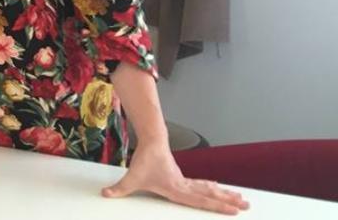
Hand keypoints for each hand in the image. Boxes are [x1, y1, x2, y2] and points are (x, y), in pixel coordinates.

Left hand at [103, 142, 248, 214]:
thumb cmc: (144, 161)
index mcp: (177, 189)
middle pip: (211, 194)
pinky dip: (213, 189)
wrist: (152, 142)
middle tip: (247, 205)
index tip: (234, 210)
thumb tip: (105, 194)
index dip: (217, 206)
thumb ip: (119, 188)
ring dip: (225, 194)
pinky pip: (202, 185)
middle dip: (228, 201)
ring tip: (242, 199)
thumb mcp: (131, 178)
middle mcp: (185, 186)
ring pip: (209, 189)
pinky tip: (220, 189)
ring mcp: (186, 181)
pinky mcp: (183, 178)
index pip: (201, 200)